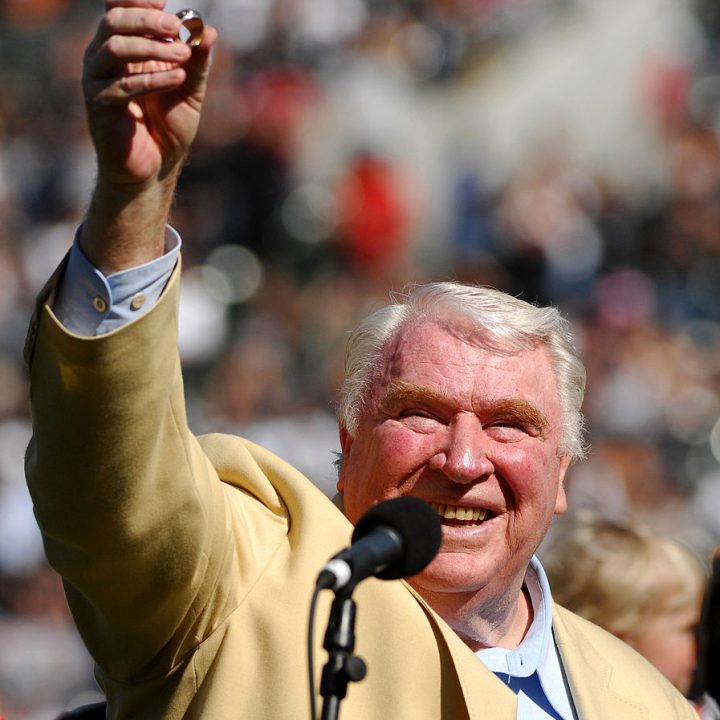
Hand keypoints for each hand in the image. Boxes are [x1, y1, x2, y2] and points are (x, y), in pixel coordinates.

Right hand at [83, 0, 217, 185]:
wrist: (156, 167)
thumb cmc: (168, 126)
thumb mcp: (190, 90)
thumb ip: (197, 62)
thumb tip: (209, 31)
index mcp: (124, 47)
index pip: (119, 8)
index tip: (165, 1)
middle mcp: (104, 58)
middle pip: (114, 20)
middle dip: (147, 18)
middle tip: (177, 27)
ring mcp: (98, 80)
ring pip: (114, 47)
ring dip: (151, 47)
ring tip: (183, 56)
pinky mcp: (99, 105)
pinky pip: (123, 85)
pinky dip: (152, 79)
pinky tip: (177, 79)